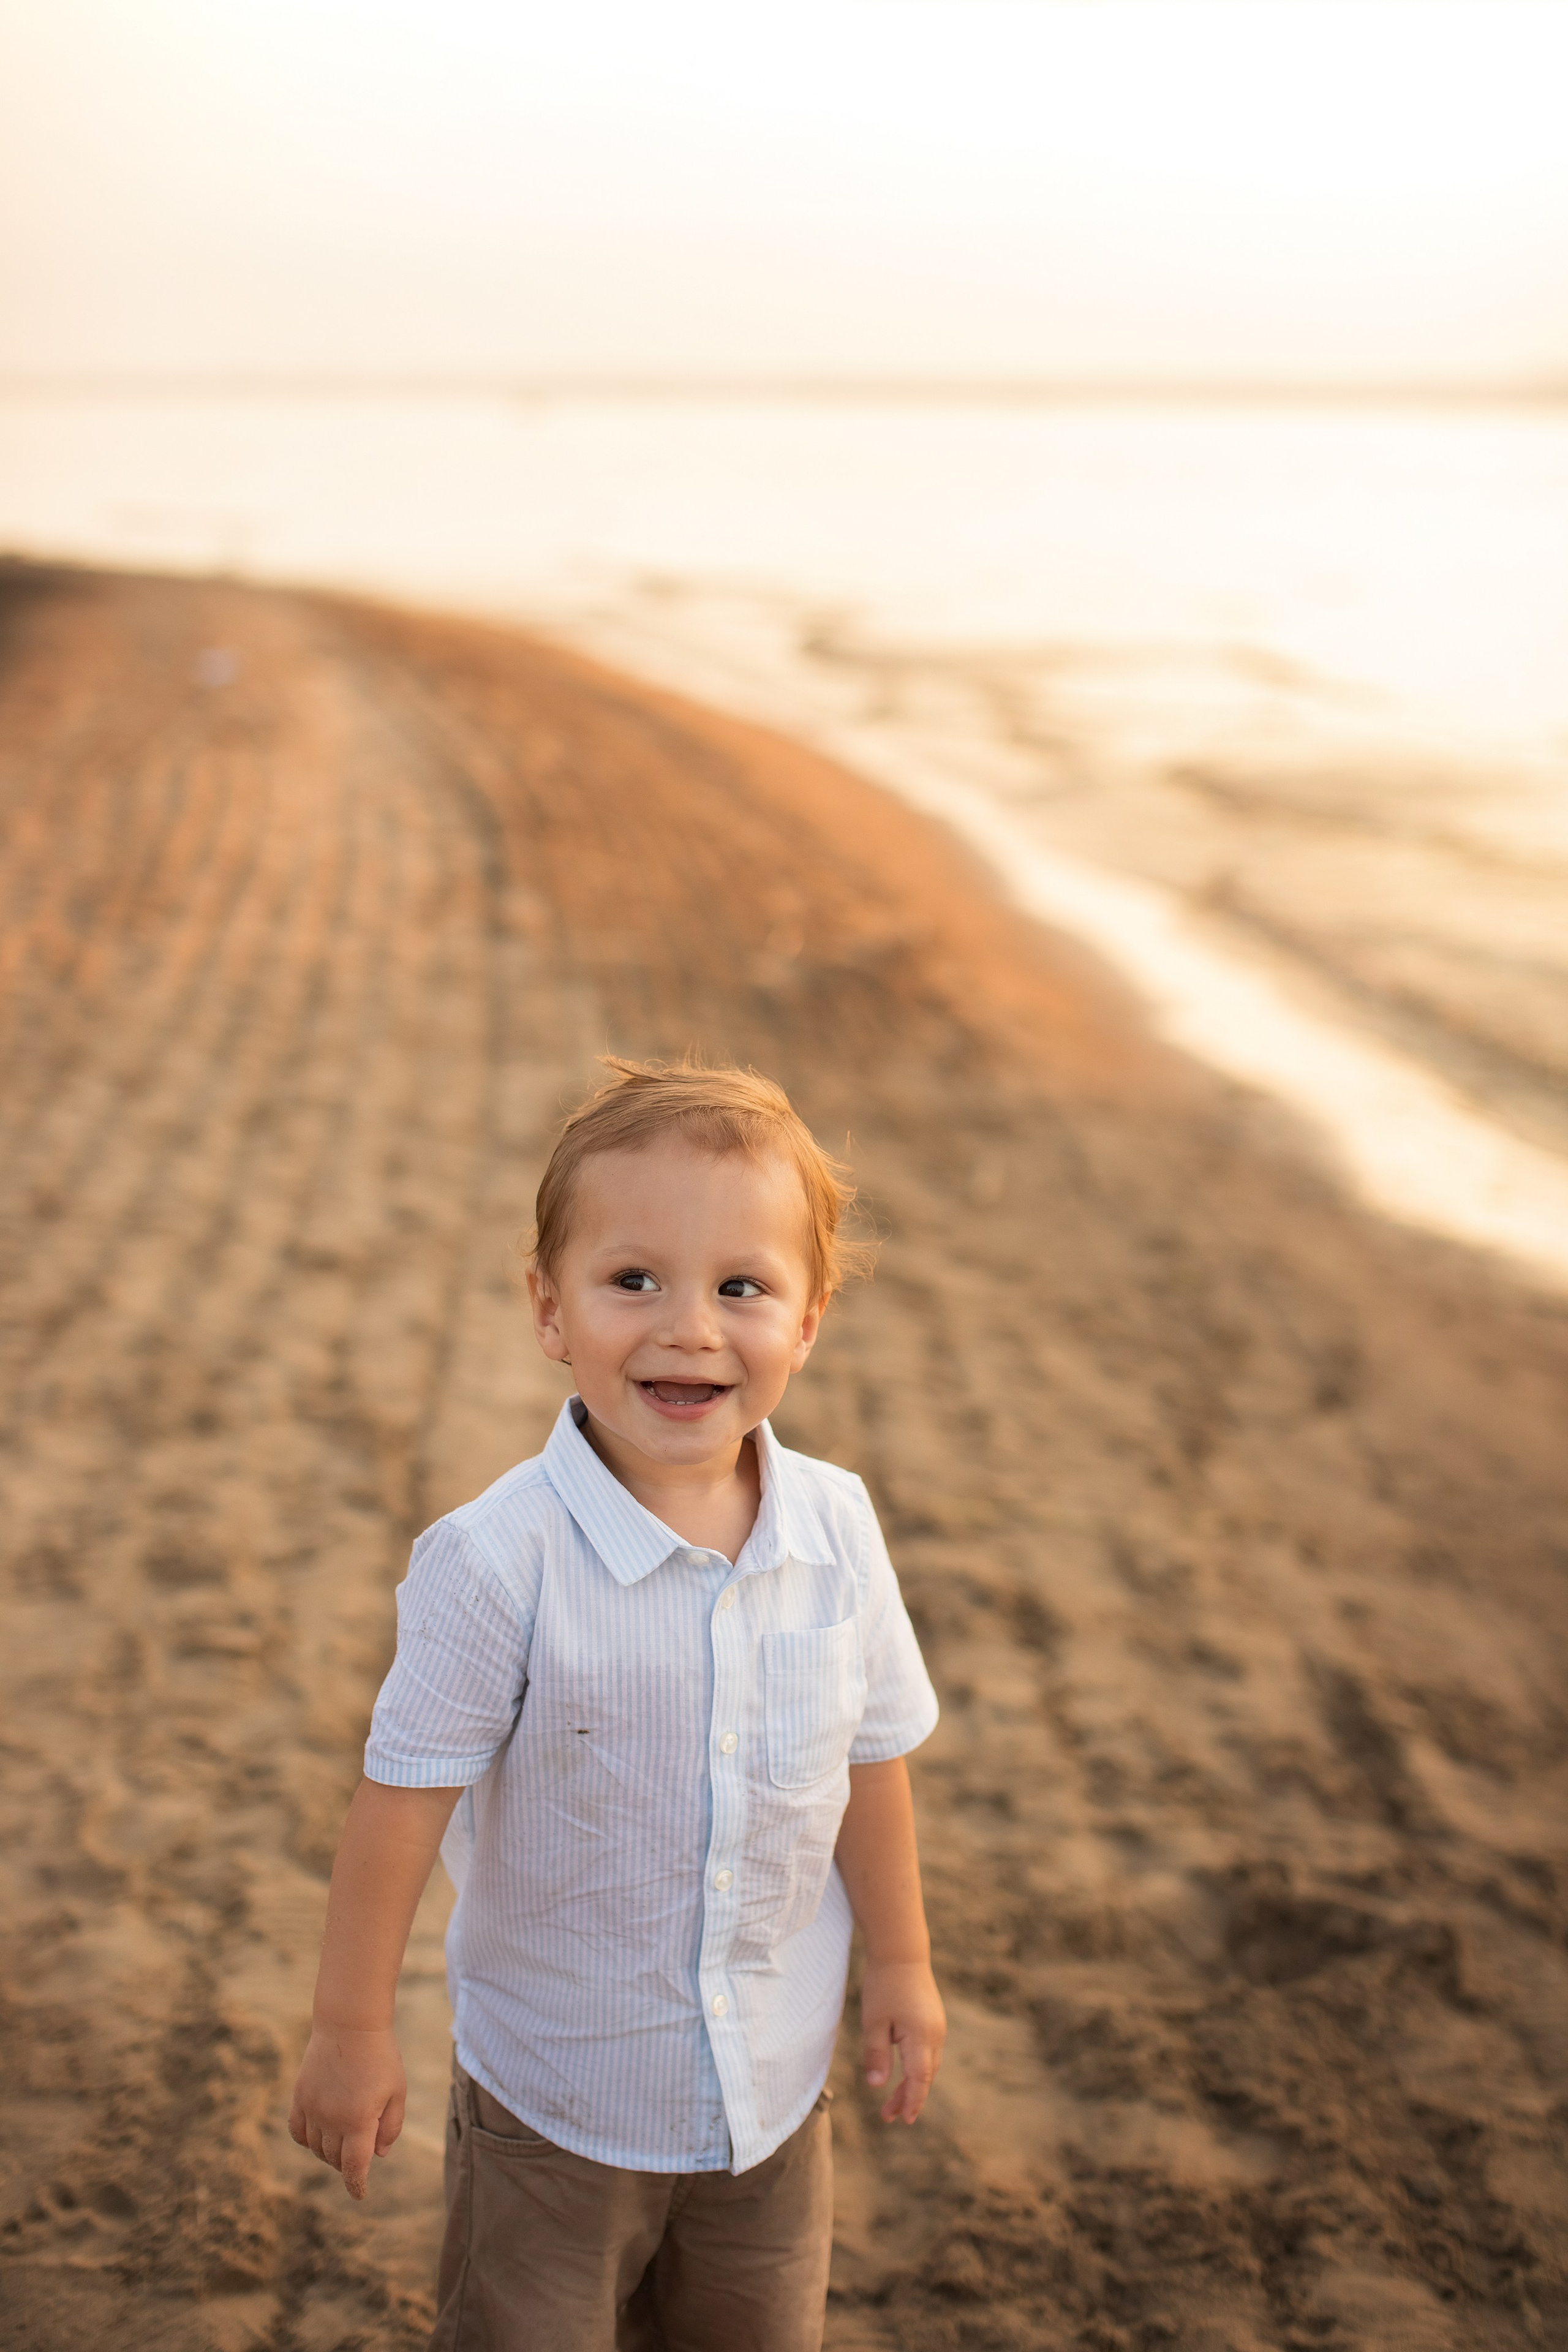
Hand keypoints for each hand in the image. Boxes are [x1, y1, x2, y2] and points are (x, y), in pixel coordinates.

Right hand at [288, 2024, 406, 2198]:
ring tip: (342, 2142)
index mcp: (359, 2121)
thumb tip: (378, 2156)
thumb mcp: (397, 2091)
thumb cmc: (381, 2057)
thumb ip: (390, 2127)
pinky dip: (306, 2140)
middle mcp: (332, 2120)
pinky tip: (318, 2135)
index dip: (356, 2185)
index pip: (354, 2168)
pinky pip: (297, 2131)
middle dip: (348, 2164)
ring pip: (316, 2148)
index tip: (359, 2194)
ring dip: (329, 2153)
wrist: (350, 2023)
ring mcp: (312, 2109)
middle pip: (336, 2159)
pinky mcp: (300, 2096)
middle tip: (359, 2155)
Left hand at [861, 1956, 945, 2123]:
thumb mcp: (874, 2022)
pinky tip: (903, 2072)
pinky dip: (917, 2067)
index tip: (903, 2120)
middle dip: (908, 2098)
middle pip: (925, 2076)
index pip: (919, 2080)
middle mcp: (935, 2035)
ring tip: (891, 2100)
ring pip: (928, 2065)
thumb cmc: (884, 1985)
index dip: (911, 2101)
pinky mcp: (934, 2019)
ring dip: (912, 2084)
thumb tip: (877, 2086)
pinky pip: (928, 2052)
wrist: (902, 1951)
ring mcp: (937, 2026)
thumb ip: (876, 2055)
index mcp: (921, 2037)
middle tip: (887, 2116)